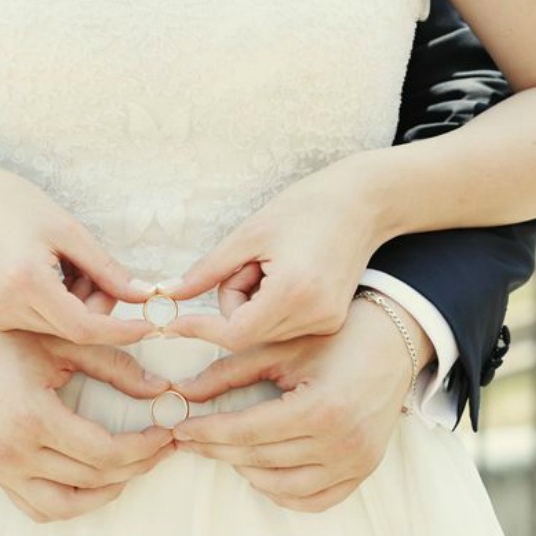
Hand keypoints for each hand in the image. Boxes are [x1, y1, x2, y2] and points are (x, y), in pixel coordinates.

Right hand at [0, 161, 158, 345]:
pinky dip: (62, 304)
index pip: (84, 328)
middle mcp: (7, 308)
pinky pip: (46, 322)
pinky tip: (51, 273)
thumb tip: (144, 297)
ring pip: (63, 328)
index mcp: (25, 282)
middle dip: (100, 306)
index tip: (152, 325)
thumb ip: (107, 270)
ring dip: (80, 304)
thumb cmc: (16, 205)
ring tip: (66, 264)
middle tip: (96, 270)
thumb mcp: (69, 230)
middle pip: (76, 330)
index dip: (122, 331)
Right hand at [0, 305, 177, 521]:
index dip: (143, 448)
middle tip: (162, 447)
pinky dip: (72, 504)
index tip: (166, 432)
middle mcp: (14, 452)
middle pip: (92, 479)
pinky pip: (40, 508)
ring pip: (67, 505)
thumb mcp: (64, 344)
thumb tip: (162, 389)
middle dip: (137, 465)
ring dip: (107, 491)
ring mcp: (1, 470)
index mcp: (32, 417)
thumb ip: (116, 366)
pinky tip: (96, 482)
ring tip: (133, 467)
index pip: (103, 452)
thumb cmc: (8, 341)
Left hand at [161, 161, 388, 350]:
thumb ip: (207, 271)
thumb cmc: (306, 207)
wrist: (364, 202)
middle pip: (246, 332)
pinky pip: (282, 326)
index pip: (235, 333)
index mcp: (293, 292)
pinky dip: (272, 305)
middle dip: (234, 300)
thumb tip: (171, 294)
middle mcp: (314, 315)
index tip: (174, 323)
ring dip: (253, 303)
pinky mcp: (332, 321)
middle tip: (250, 262)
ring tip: (275, 264)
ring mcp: (327, 322)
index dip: (201, 328)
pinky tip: (290, 275)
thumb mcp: (248, 234)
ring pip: (262, 331)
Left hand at [170, 293, 433, 512]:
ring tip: (223, 449)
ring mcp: (355, 462)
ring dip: (245, 470)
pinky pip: (313, 500)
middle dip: (216, 449)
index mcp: (320, 408)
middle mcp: (341, 442)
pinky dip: (281, 492)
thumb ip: (229, 371)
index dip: (207, 431)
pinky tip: (260, 471)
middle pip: (259, 458)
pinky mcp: (363, 471)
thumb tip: (185, 392)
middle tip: (188, 440)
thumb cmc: (335, 338)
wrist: (393, 344)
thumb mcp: (280, 348)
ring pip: (281, 486)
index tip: (179, 428)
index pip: (247, 430)